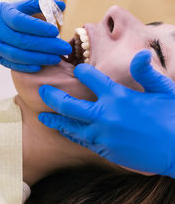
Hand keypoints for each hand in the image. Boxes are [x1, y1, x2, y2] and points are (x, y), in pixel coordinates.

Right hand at [0, 0, 71, 72]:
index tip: (56, 32)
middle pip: (21, 40)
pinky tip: (40, 67)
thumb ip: (39, 5)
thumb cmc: (4, 16)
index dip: (38, 27)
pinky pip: (11, 64)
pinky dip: (26, 66)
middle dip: (45, 45)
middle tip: (64, 48)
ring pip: (16, 54)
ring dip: (38, 58)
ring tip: (56, 58)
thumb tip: (62, 5)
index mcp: (2, 12)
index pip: (20, 21)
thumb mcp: (17, 6)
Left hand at [38, 50, 174, 177]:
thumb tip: (139, 53)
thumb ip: (147, 72)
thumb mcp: (165, 90)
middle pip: (67, 104)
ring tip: (42, 116)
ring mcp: (102, 134)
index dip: (81, 71)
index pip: (90, 78)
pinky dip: (70, 134)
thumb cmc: (174, 118)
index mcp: (118, 96)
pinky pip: (80, 140)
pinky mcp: (104, 150)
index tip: (77, 69)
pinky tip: (63, 131)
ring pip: (69, 125)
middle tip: (42, 90)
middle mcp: (105, 115)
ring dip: (54, 119)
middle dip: (52, 95)